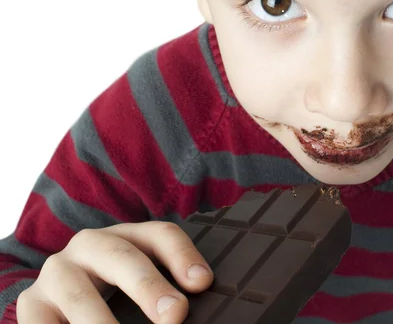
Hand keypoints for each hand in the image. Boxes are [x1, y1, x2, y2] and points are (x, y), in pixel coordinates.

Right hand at [16, 221, 212, 322]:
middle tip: (174, 315)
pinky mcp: (32, 304)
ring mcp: (57, 272)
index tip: (203, 282)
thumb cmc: (110, 289)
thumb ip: (165, 292)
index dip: (183, 255)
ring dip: (103, 323)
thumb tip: (183, 313)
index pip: (160, 235)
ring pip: (81, 296)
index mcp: (126, 236)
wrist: (54, 295)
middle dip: (149, 286)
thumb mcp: (137, 280)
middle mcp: (90, 246)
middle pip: (123, 257)